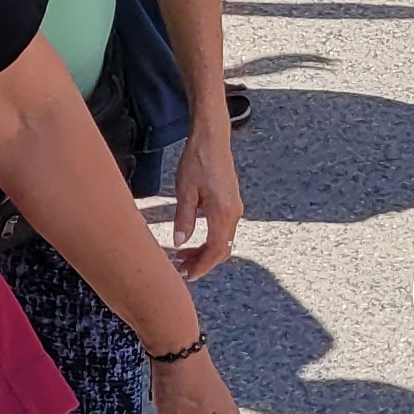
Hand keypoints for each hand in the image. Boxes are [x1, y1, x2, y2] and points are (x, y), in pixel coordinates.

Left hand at [168, 127, 242, 279]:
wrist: (212, 139)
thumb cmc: (197, 161)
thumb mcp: (185, 191)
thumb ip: (184, 219)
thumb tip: (179, 243)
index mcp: (222, 212)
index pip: (215, 250)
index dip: (202, 266)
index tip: (187, 275)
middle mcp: (233, 213)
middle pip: (221, 250)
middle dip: (202, 263)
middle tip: (181, 269)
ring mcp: (234, 208)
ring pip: (222, 241)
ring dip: (205, 252)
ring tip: (183, 257)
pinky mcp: (231, 203)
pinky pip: (223, 230)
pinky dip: (209, 240)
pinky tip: (192, 240)